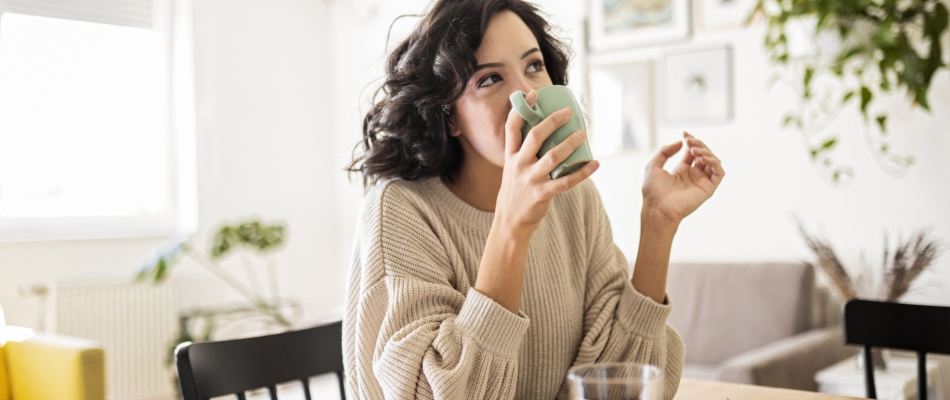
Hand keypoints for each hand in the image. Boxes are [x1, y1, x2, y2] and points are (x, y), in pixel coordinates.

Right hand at [495, 89, 599, 235]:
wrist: (510, 221)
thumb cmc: (516, 190)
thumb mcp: (513, 168)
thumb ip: (525, 152)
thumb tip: (547, 130)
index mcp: (511, 156)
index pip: (512, 128)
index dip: (521, 110)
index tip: (532, 95)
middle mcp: (519, 165)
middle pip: (535, 137)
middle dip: (552, 121)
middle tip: (568, 112)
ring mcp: (530, 180)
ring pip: (552, 157)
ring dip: (570, 144)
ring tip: (583, 134)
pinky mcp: (542, 194)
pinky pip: (565, 182)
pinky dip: (582, 172)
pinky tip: (594, 164)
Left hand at [641, 132, 723, 223]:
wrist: (657, 208)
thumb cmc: (653, 191)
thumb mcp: (653, 165)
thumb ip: (665, 151)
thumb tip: (680, 142)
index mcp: (681, 171)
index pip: (692, 152)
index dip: (690, 141)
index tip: (685, 134)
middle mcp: (693, 176)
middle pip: (703, 154)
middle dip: (698, 144)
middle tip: (689, 141)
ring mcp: (701, 182)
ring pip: (713, 162)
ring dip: (706, 152)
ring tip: (694, 150)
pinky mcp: (708, 189)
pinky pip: (719, 173)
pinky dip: (714, 163)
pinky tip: (703, 158)